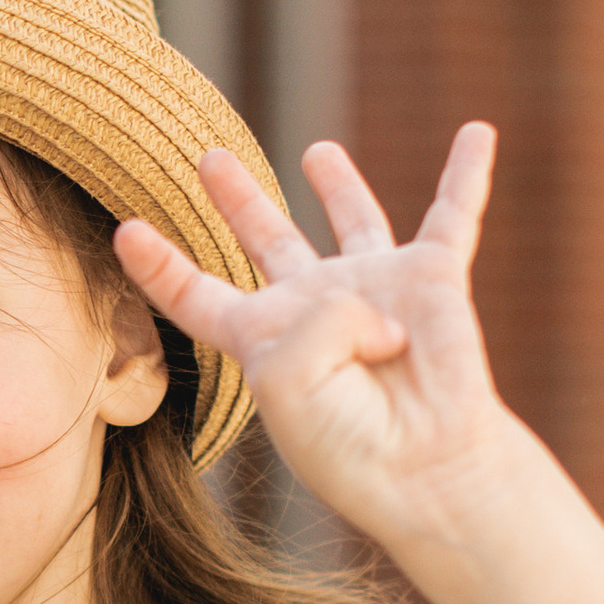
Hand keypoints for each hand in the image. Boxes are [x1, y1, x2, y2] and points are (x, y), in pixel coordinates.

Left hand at [116, 124, 521, 557]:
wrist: (426, 468)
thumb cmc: (347, 438)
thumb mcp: (290, 375)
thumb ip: (314, 316)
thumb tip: (372, 298)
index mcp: (262, 340)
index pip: (197, 295)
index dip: (160, 266)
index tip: (125, 230)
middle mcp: (315, 310)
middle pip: (265, 240)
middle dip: (239, 199)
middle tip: (207, 158)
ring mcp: (376, 289)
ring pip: (351, 219)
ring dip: (337, 183)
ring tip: (316, 152)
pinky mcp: (434, 280)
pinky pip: (454, 214)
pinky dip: (467, 174)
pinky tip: (477, 134)